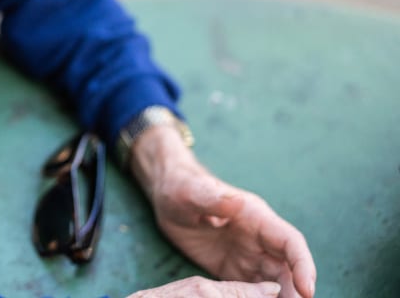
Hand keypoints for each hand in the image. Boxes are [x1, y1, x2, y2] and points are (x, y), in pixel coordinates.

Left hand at [130, 127, 316, 297]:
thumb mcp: (193, 192)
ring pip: (274, 282)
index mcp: (257, 218)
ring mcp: (248, 256)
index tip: (307, 291)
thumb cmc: (182, 187)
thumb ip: (213, 198)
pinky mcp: (233, 270)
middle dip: (295, 291)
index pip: (290, 242)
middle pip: (287, 269)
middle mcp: (259, 239)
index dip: (303, 265)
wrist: (168, 196)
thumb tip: (237, 201)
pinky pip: (252, 290)